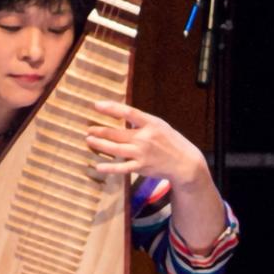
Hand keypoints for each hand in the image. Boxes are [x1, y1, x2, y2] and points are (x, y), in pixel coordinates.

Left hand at [87, 103, 209, 189]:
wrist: (184, 162)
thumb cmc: (170, 141)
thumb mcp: (159, 125)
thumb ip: (142, 121)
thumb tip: (122, 114)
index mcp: (151, 124)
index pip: (129, 113)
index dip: (112, 108)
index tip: (97, 105)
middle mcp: (145, 138)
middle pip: (117, 133)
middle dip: (100, 131)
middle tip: (89, 129)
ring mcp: (142, 154)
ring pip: (115, 149)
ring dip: (100, 145)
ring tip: (89, 141)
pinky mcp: (141, 167)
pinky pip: (121, 168)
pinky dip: (109, 167)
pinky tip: (98, 166)